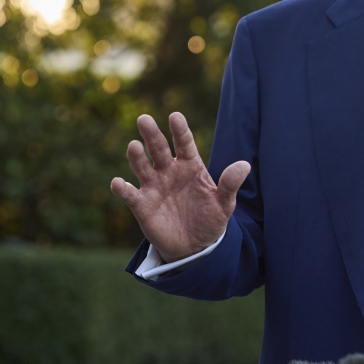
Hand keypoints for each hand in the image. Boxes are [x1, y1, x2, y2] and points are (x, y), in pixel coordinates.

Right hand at [110, 112, 249, 262]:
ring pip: (142, 166)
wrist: (195, 246)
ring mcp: (154, 186)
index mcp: (190, 166)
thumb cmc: (210, 219)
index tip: (175, 117)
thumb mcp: (224, 203)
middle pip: (159, 149)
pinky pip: (130, 194)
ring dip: (136, 156)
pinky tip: (119, 182)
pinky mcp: (142, 204)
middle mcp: (169, 171)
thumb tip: (244, 165)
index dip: (180, 130)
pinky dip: (122, 188)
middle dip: (152, 135)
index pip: (184, 143)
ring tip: (134, 146)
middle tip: (144, 119)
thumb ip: (230, 184)